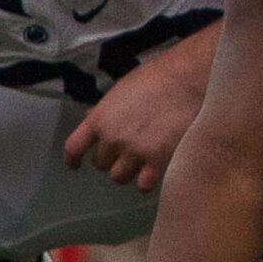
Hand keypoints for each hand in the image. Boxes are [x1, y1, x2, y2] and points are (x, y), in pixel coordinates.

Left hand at [62, 35, 209, 190]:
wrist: (189, 79)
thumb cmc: (158, 76)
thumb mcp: (123, 88)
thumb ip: (106, 109)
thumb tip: (91, 117)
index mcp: (100, 118)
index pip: (74, 147)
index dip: (73, 159)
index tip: (75, 165)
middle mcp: (112, 139)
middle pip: (100, 164)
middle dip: (111, 158)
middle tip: (127, 149)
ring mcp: (134, 153)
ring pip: (119, 177)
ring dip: (128, 170)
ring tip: (142, 161)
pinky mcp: (157, 163)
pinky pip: (143, 185)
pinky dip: (148, 180)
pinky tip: (156, 170)